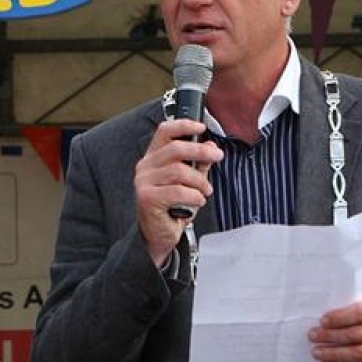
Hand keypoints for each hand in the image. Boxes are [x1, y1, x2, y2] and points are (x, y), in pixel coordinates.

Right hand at [133, 118, 221, 265]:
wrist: (159, 235)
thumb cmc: (172, 207)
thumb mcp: (190, 182)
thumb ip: (199, 164)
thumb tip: (211, 147)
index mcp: (153, 157)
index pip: (164, 132)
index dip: (183, 125)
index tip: (202, 127)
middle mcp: (145, 167)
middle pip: (175, 149)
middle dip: (201, 151)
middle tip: (218, 156)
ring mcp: (144, 182)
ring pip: (178, 171)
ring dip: (199, 180)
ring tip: (206, 190)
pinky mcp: (147, 198)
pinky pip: (177, 191)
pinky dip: (193, 196)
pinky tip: (197, 201)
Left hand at [310, 291, 361, 361]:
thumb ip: (351, 304)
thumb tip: (322, 312)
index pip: (361, 313)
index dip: (340, 318)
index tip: (322, 321)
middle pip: (357, 335)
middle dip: (331, 337)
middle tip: (313, 336)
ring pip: (359, 354)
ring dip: (334, 354)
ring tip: (317, 352)